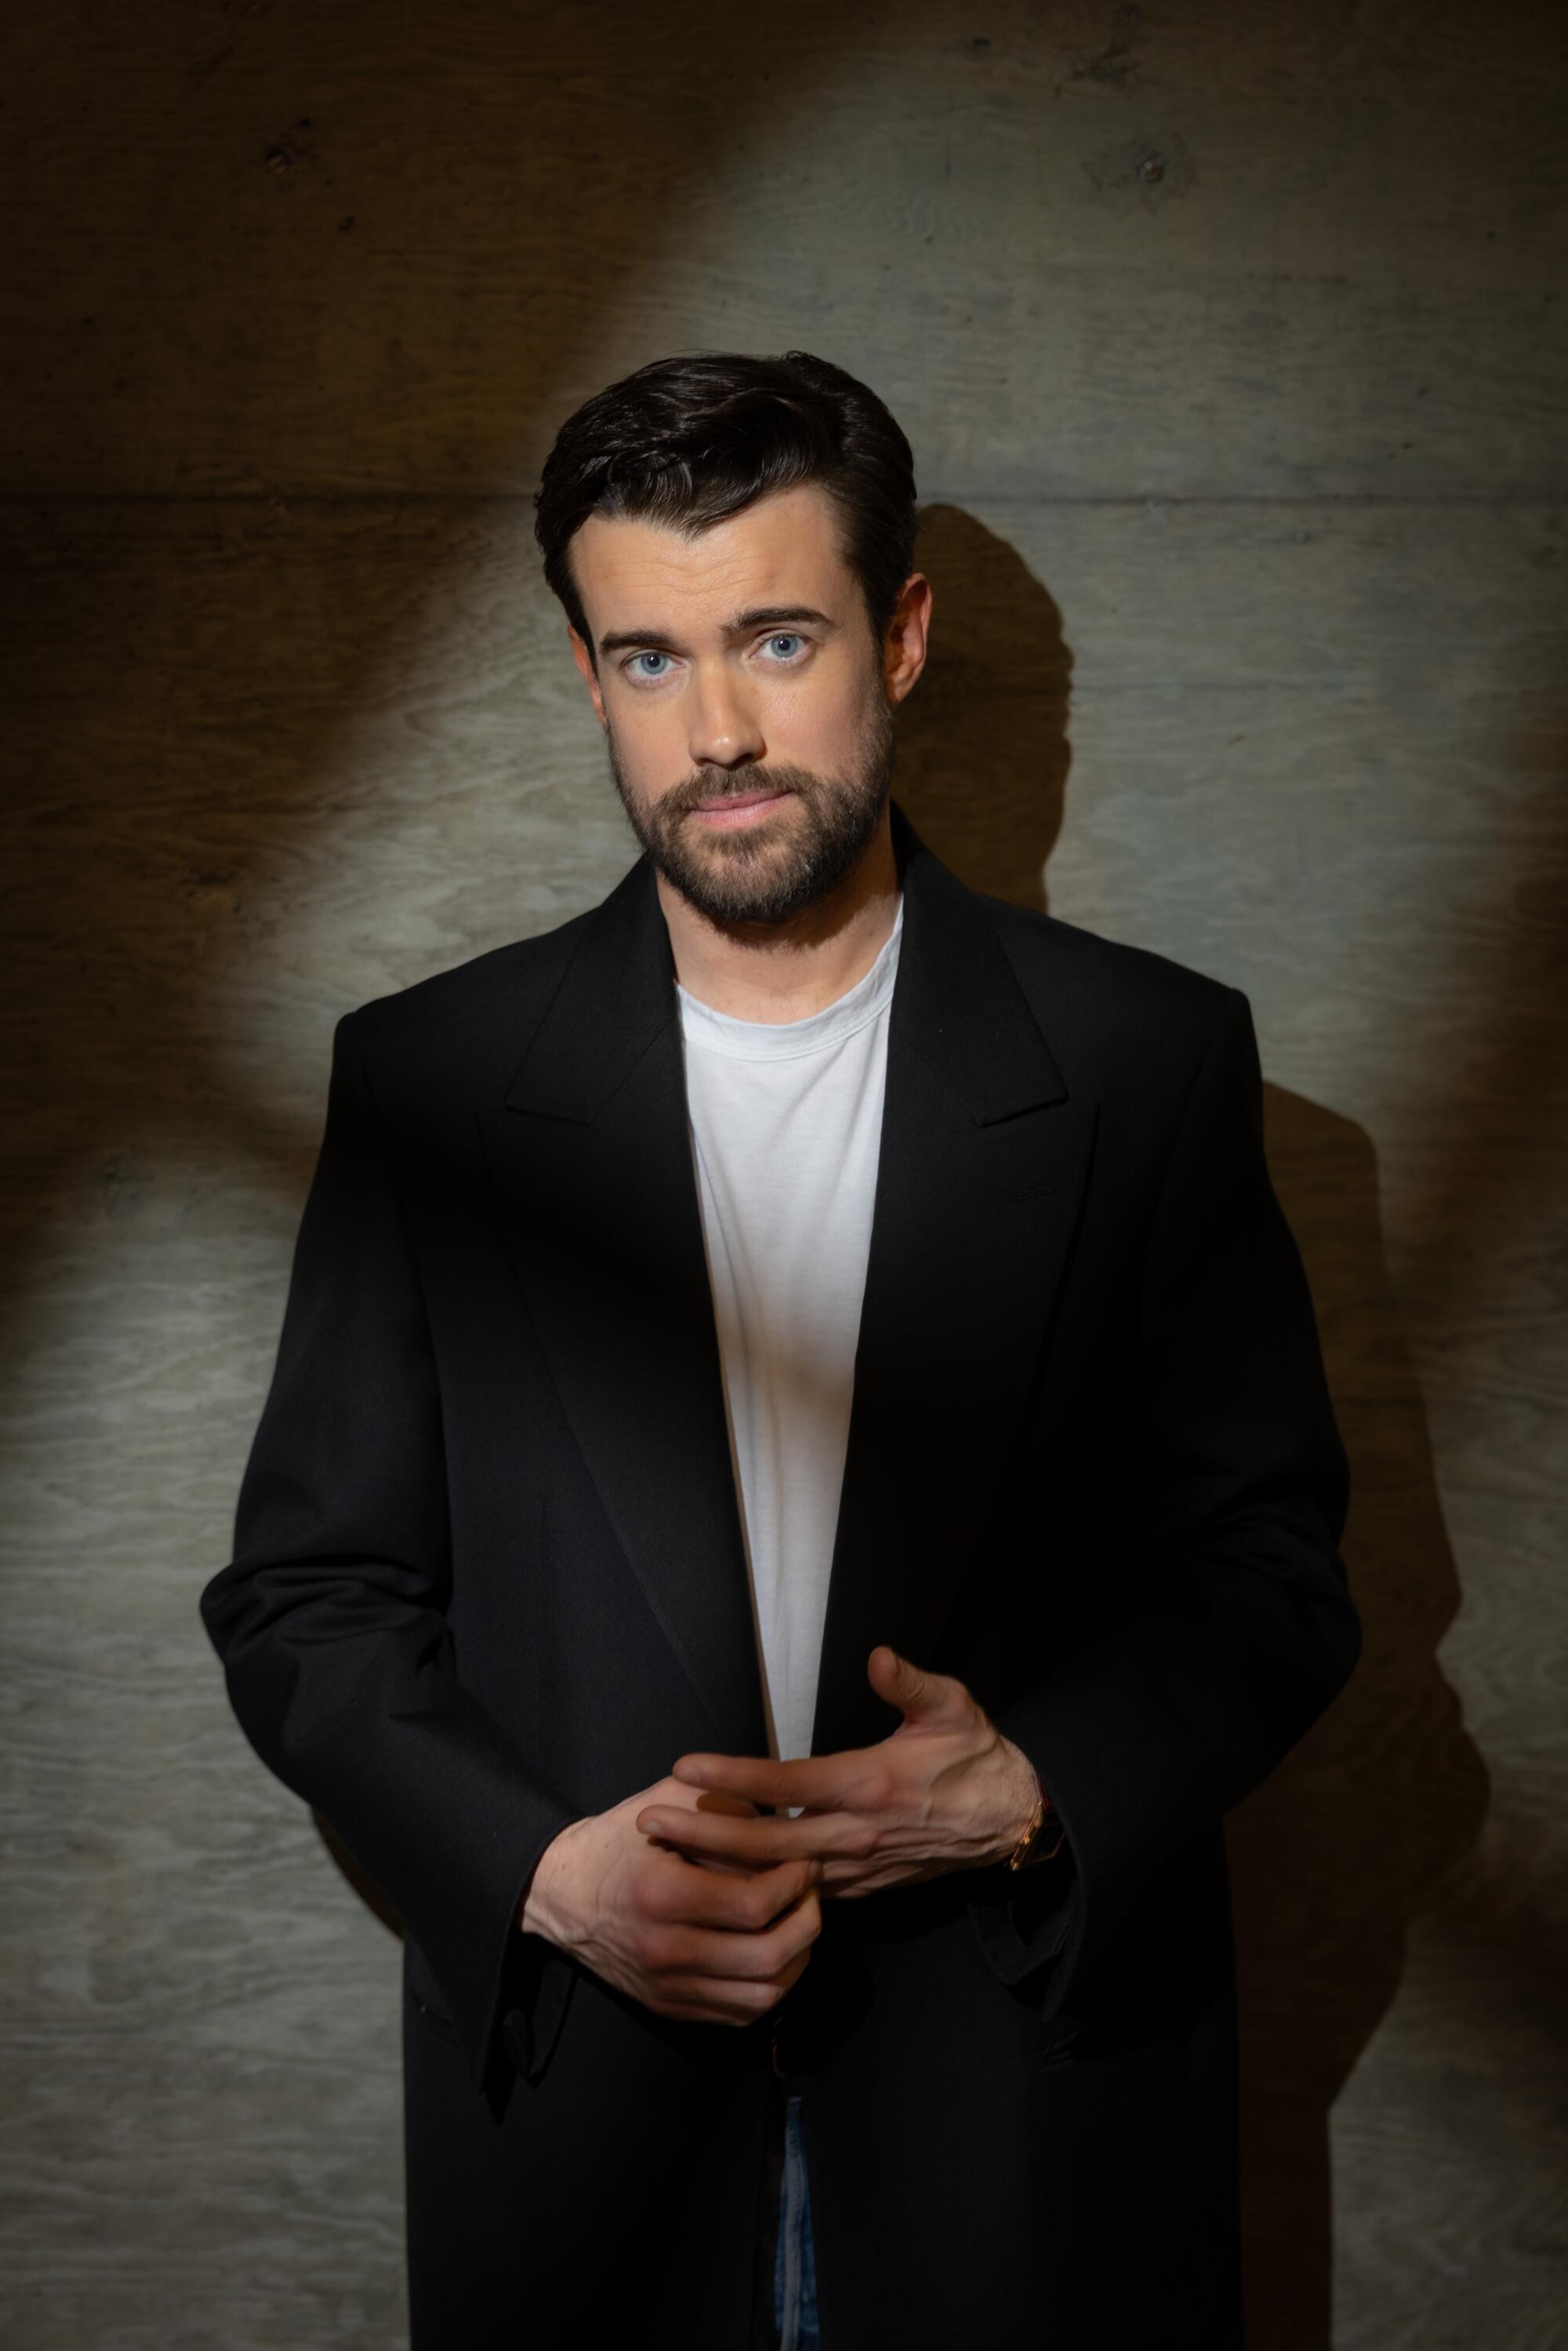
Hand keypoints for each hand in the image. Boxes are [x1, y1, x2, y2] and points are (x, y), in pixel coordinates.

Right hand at [520, 1774, 822, 2025]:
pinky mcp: (668, 2007)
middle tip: (811, 1894)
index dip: (794, 1884)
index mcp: (664, 1894)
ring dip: (796, 1961)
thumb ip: (725, 1805)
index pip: (754, 1904)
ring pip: (761, 1996)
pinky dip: (769, 1988)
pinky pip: (738, 2015)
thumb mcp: (665, 1801)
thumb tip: (782, 1824)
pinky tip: (775, 1954)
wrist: (563, 1894)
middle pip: (767, 1957)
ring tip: (799, 1925)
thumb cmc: (619, 1841)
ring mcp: (667, 1986)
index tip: (804, 1862)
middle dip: (807, 1923)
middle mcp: (666, 1950)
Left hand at [633, 1647, 1042, 1898]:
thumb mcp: (953, 1707)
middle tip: (649, 1822)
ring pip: (777, 1875)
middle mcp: (856, 1832)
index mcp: (869, 1783)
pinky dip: (759, 1886)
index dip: (732, 1775)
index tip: (684, 1767)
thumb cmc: (975, 1757)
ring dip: (723, 1866)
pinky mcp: (862, 1886)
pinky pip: (801, 1891)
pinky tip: (722, 1877)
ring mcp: (857, 1865)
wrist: (1008, 1819)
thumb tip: (878, 1656)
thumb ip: (910, 1683)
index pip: (785, 1784)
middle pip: (764, 1842)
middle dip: (702, 1833)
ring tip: (669, 1853)